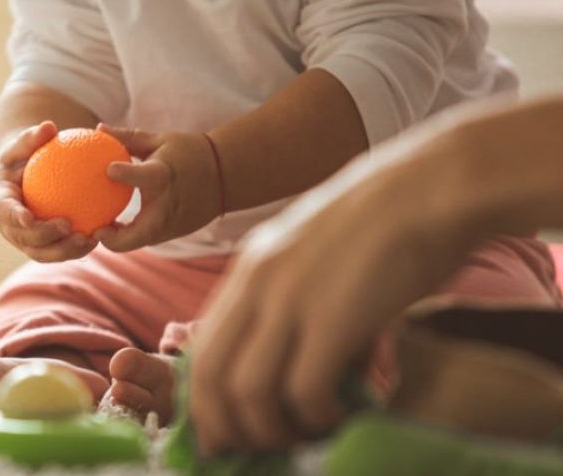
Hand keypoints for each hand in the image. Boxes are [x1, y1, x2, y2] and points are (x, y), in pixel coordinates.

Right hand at [0, 121, 96, 261]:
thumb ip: (33, 137)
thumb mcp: (23, 144)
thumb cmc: (22, 156)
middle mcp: (9, 227)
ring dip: (65, 250)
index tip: (29, 217)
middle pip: (25, 239)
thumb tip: (49, 126)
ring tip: (90, 240)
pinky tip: (100, 238)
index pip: (5, 211)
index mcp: (0, 202)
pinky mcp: (42, 246)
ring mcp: (25, 240)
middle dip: (45, 238)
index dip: (15, 218)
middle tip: (67, 227)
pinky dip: (77, 248)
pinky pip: (59, 250)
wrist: (21, 179)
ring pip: (43, 253)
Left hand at [93, 125, 220, 251]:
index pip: (144, 176)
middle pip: (138, 233)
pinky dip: (132, 236)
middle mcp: (168, 205)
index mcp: (164, 176)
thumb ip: (128, 138)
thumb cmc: (188, 152)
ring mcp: (173, 224)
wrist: (225, 175)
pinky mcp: (176, 233)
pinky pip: (149, 238)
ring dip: (119, 240)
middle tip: (95, 229)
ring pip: (141, 241)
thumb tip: (98, 127)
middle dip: (114, 239)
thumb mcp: (160, 140)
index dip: (125, 174)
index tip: (108, 169)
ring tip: (99, 230)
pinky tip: (115, 228)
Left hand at [187, 136, 476, 454]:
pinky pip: (301, 390)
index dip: (204, 401)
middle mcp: (256, 284)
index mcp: (249, 270)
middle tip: (251, 450)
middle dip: (224, 426)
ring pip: (245, 391)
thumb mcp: (314, 255)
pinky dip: (313, 415)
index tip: (223, 431)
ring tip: (300, 435)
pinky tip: (335, 414)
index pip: (200, 350)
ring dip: (269, 428)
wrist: (433, 186)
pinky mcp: (332, 316)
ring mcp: (290, 298)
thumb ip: (292, 300)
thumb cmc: (389, 221)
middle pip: (209, 377)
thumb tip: (293, 357)